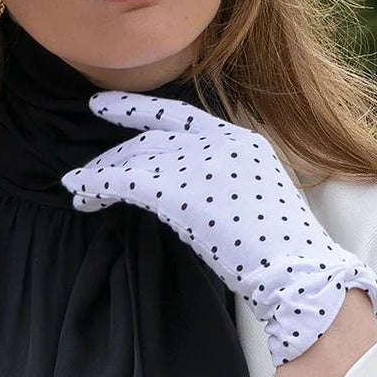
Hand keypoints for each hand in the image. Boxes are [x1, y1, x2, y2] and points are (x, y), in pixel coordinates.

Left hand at [60, 93, 376, 367]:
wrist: (297, 271)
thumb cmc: (280, 250)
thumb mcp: (256, 197)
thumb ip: (223, 182)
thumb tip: (185, 193)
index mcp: (241, 140)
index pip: (178, 115)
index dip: (136, 109)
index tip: (101, 106)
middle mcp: (220, 141)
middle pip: (151, 138)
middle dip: (114, 155)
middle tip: (86, 172)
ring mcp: (201, 161)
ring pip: (134, 158)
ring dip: (100, 173)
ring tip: (78, 188)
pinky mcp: (180, 188)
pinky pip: (125, 181)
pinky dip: (98, 185)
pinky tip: (84, 195)